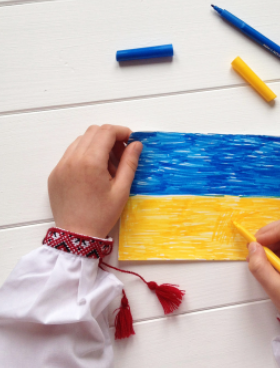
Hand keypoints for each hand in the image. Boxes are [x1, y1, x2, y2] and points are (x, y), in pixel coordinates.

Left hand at [48, 124, 142, 238]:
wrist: (76, 235)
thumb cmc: (102, 215)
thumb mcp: (122, 190)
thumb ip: (129, 163)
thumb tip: (136, 144)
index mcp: (90, 162)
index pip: (106, 132)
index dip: (121, 131)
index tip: (131, 141)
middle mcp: (72, 159)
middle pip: (93, 132)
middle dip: (110, 137)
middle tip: (121, 153)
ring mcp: (61, 165)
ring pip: (81, 140)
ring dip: (97, 145)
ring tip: (108, 165)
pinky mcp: (55, 173)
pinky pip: (71, 153)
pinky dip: (85, 154)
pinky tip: (94, 171)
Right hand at [247, 214, 279, 325]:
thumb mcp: (275, 289)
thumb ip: (260, 267)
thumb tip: (252, 246)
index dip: (273, 229)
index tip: (259, 242)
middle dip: (270, 235)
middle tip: (255, 250)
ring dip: (272, 243)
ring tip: (260, 258)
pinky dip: (276, 250)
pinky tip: (269, 263)